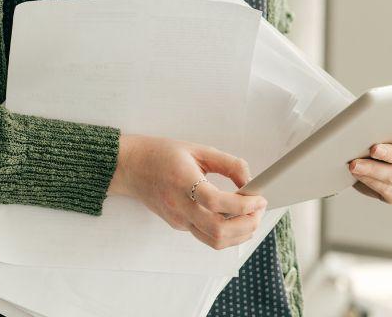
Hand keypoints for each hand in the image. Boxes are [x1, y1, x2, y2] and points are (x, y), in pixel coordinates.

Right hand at [108, 134, 266, 249]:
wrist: (132, 167)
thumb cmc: (163, 155)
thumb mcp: (199, 149)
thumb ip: (228, 164)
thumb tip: (250, 182)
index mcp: (183, 182)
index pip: (216, 203)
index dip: (243, 205)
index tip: (259, 198)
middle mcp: (179, 207)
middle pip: (218, 231)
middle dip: (247, 224)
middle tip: (259, 210)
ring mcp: (178, 220)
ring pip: (214, 241)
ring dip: (240, 234)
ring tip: (252, 216)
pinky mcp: (179, 225)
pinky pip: (207, 236)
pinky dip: (228, 232)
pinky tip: (237, 218)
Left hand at [348, 124, 391, 204]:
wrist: (364, 158)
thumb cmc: (377, 135)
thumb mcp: (383, 126)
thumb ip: (385, 122)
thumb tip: (370, 121)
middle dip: (391, 153)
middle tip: (373, 149)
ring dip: (374, 169)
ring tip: (355, 164)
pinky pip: (387, 190)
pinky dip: (370, 181)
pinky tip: (358, 174)